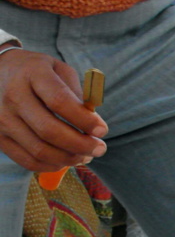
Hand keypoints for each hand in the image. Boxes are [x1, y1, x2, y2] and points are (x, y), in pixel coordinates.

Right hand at [0, 48, 106, 171]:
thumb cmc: (38, 74)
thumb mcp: (59, 71)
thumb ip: (78, 94)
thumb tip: (94, 125)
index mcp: (32, 74)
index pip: (60, 101)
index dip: (84, 120)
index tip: (102, 130)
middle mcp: (12, 96)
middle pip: (49, 131)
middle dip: (81, 145)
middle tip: (100, 148)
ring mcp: (2, 119)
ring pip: (40, 151)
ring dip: (70, 159)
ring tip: (86, 155)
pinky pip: (28, 161)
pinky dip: (53, 165)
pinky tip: (67, 159)